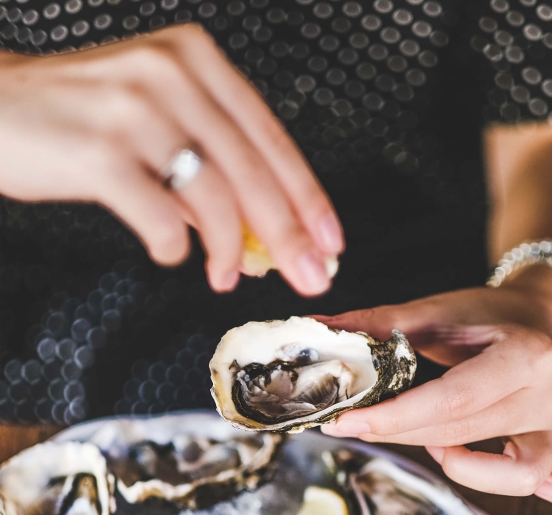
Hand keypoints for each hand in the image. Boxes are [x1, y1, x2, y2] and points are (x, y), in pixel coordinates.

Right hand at [0, 26, 342, 294]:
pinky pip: (160, 216)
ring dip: (229, 249)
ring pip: (214, 195)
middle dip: (288, 234)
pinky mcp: (100, 151)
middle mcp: (170, 74)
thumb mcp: (157, 121)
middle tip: (310, 275)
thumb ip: (210, 167)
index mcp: (195, 60)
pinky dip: (172, 246)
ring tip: (226, 277)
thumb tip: (261, 238)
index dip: (307, 195)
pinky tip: (170, 251)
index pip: (271, 137)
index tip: (331, 240)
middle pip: (253, 169)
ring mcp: (134, 109)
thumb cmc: (80, 119)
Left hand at [317, 271, 551, 496]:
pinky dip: (488, 478)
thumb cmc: (485, 314)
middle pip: (459, 434)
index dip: (393, 417)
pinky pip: (533, 483)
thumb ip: (378, 324)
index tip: (344, 421)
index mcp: (525, 355)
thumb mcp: (435, 311)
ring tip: (418, 432)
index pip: (451, 401)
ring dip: (442, 458)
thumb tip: (317, 327)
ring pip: (491, 469)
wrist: (536, 317)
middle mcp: (549, 396)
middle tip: (351, 423)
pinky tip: (454, 458)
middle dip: (395, 434)